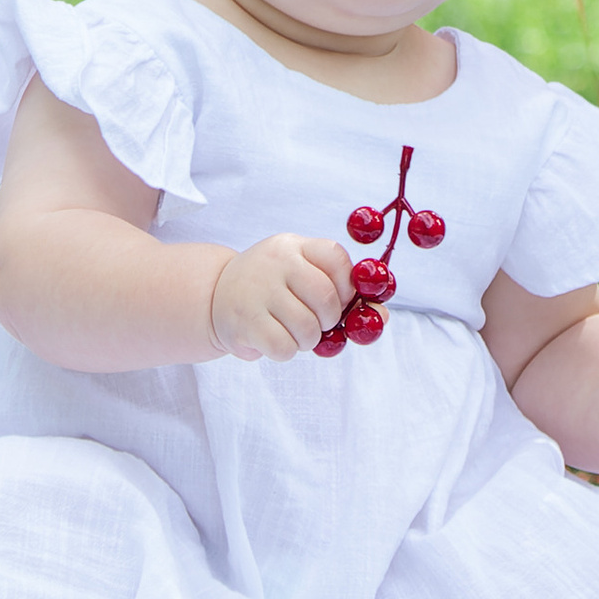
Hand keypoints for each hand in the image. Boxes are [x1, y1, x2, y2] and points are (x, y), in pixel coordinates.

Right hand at [208, 232, 352, 361]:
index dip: (347, 286)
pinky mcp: (245, 321)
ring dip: (307, 340)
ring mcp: (259, 290)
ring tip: (291, 331)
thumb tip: (382, 317)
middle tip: (316, 322)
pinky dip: (286, 352)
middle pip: (326, 298)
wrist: (215, 296)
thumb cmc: (271, 289)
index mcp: (295, 246)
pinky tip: (274, 340)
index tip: (340, 300)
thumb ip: (340, 293)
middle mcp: (277, 262)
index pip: (336, 258)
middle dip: (329, 320)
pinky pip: (284, 347)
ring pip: (307, 328)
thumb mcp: (300, 276)